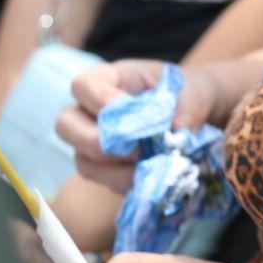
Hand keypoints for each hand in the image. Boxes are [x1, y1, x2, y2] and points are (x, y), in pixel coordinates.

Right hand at [57, 59, 221, 192]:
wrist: (196, 116)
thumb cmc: (189, 94)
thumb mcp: (195, 91)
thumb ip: (187, 106)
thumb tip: (175, 132)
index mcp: (108, 79)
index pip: (82, 86)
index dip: (100, 101)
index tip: (131, 113)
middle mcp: (90, 111)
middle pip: (65, 125)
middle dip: (99, 142)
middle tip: (137, 148)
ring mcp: (92, 141)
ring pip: (83, 161)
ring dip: (117, 170)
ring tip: (152, 166)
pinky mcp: (104, 168)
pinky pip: (102, 180)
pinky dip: (126, 182)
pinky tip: (152, 178)